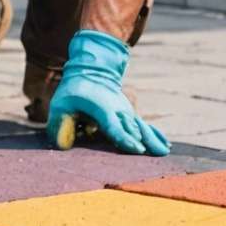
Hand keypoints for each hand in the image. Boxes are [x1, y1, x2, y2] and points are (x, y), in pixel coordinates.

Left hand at [45, 29, 169, 155]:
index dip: (125, 139)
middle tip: (155, 155)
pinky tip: (166, 145)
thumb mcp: (60, 105)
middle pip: (133, 129)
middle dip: (143, 142)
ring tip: (164, 152)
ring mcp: (127, 112)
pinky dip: (155, 135)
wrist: (92, 70)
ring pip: (143, 127)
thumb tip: (61, 146)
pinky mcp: (131, 114)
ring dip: (153, 140)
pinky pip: (145, 126)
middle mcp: (119, 111)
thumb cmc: (74, 90)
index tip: (137, 149)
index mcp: (103, 109)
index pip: (115, 127)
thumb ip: (59, 125)